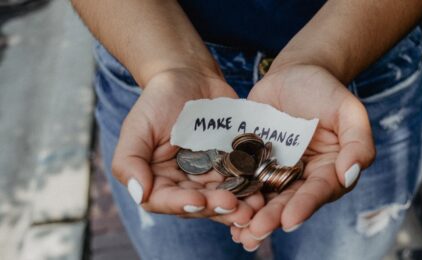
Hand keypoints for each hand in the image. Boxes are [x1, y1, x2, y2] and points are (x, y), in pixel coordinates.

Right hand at [112, 69, 263, 225]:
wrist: (190, 77)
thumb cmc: (158, 100)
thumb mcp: (137, 127)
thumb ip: (129, 161)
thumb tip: (139, 194)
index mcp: (158, 179)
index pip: (165, 201)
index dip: (182, 204)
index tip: (199, 200)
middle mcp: (184, 183)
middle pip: (199, 204)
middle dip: (216, 208)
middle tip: (234, 207)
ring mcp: (210, 176)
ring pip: (223, 198)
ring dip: (239, 206)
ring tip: (254, 207)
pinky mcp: (232, 165)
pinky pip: (242, 181)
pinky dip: (252, 188)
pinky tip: (263, 192)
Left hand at [231, 64, 374, 249]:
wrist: (293, 74)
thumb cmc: (324, 90)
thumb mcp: (348, 110)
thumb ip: (358, 142)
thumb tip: (349, 175)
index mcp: (329, 170)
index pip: (318, 191)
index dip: (305, 206)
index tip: (289, 220)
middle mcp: (302, 177)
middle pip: (288, 201)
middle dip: (272, 218)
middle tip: (256, 231)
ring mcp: (276, 170)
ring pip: (264, 197)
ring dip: (251, 216)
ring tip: (238, 232)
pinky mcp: (253, 162)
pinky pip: (243, 180)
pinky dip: (234, 195)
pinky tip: (221, 209)